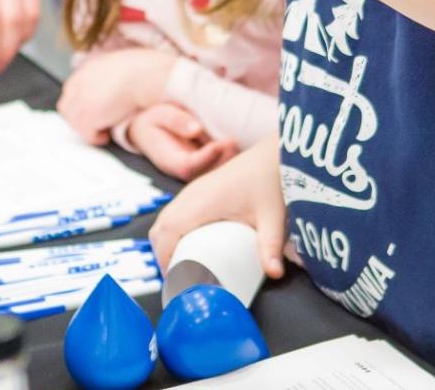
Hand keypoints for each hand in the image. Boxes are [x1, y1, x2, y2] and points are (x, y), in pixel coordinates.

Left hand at [58, 50, 174, 143]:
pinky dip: (96, 137)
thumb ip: (104, 78)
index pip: (71, 94)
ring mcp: (81, 101)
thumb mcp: (117, 66)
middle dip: (79, 119)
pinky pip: (86, 134)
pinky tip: (107, 134)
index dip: (81, 106)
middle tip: (97, 125)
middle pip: (67, 109)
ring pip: (74, 123)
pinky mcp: (87, 116)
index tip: (93, 114)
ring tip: (104, 130)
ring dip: (88, 129)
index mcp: (86, 71)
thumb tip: (105, 93)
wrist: (145, 76)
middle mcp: (78, 84)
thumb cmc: (142, 71)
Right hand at [127, 103, 237, 180]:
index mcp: (169, 160)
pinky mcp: (206, 162)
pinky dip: (229, 156)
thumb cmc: (154, 121)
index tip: (217, 144)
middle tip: (233, 143)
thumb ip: (176, 121)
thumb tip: (196, 129)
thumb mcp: (159, 115)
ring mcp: (196, 168)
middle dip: (221, 161)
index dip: (204, 158)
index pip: (187, 166)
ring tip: (237, 142)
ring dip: (228, 160)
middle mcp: (184, 169)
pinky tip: (237, 144)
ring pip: (214, 171)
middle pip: (205, 173)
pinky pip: (218, 163)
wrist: (149, 129)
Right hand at [150, 136, 285, 276]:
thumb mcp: (272, 217)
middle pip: (160, 227)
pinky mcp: (200, 189)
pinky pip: (175, 211)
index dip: (164, 258)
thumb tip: (274, 274)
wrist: (273, 154)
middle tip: (179, 280)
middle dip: (162, 255)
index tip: (174, 281)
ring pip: (165, 218)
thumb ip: (270, 246)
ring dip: (166, 242)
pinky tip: (188, 244)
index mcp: (202, 201)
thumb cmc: (272, 180)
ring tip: (183, 267)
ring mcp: (194, 189)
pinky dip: (172, 230)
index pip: (168, 231)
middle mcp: (192, 193)